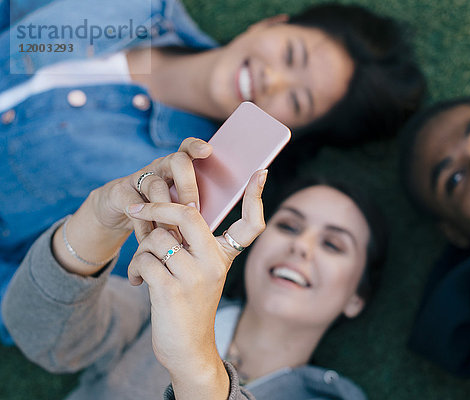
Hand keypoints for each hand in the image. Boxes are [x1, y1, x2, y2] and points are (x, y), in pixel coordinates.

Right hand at [52, 138, 211, 275]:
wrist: (118, 214)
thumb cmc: (160, 212)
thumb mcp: (178, 207)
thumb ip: (196, 207)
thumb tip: (220, 218)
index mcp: (179, 168)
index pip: (188, 148)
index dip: (197, 146)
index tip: (208, 151)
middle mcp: (161, 167)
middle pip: (177, 162)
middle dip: (188, 185)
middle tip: (195, 210)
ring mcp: (139, 178)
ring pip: (155, 185)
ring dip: (167, 210)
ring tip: (176, 235)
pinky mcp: (119, 193)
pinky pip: (134, 205)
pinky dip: (144, 225)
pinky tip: (150, 240)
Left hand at [126, 170, 266, 398]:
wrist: (187, 349)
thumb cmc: (189, 305)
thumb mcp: (200, 272)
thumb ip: (191, 242)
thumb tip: (171, 206)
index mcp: (224, 257)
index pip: (250, 223)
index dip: (256, 197)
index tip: (261, 172)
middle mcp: (215, 264)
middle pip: (189, 214)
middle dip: (159, 205)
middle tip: (137, 207)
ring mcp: (195, 277)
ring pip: (158, 238)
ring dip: (142, 248)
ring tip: (144, 265)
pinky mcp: (172, 290)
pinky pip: (144, 259)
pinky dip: (135, 267)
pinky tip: (139, 282)